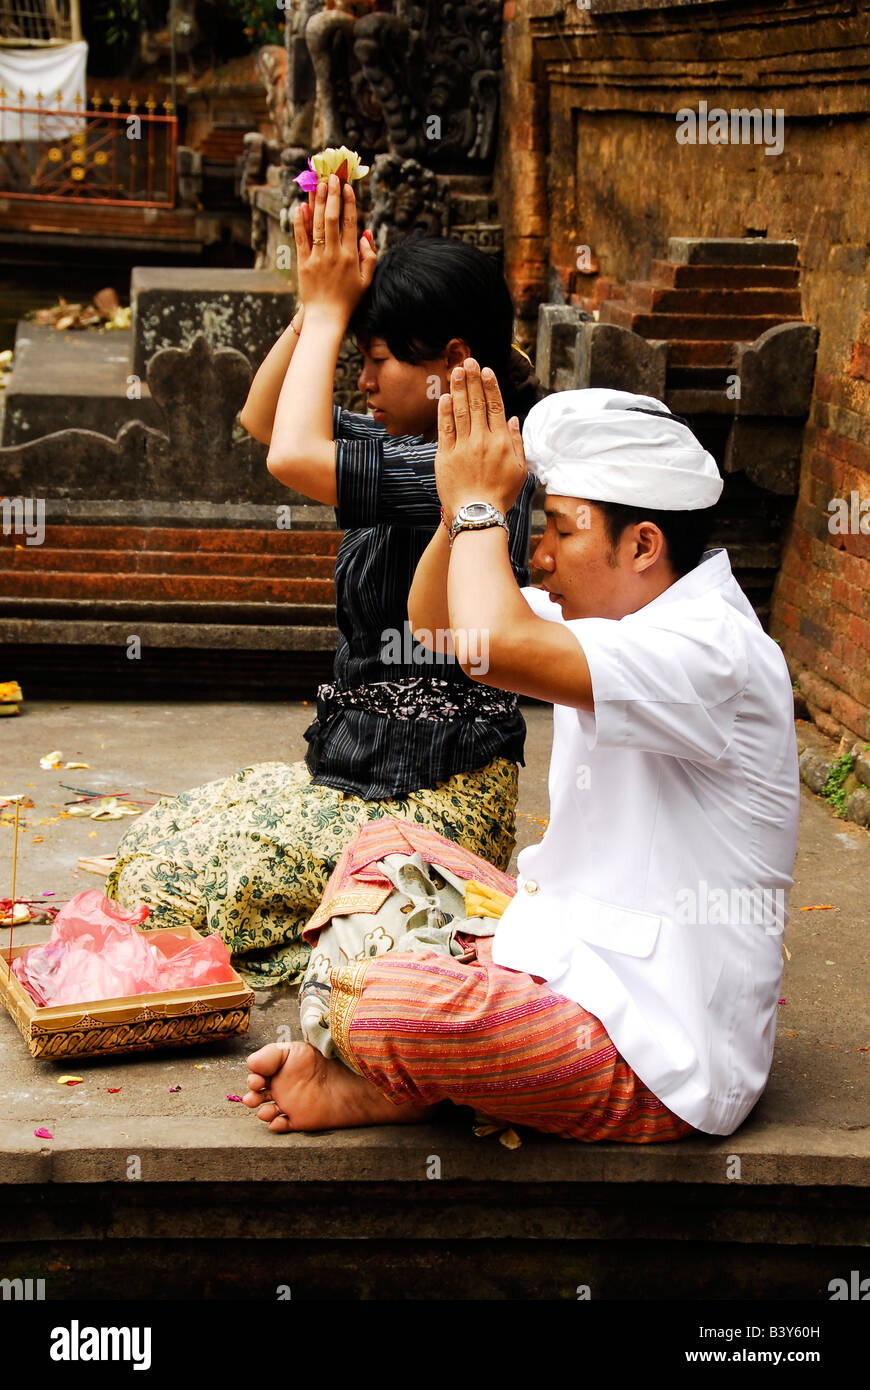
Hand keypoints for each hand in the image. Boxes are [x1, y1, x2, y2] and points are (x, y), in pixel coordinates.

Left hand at [294, 174, 376, 323]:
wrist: (326, 318)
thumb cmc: (349, 300)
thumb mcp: (367, 280)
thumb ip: (370, 256)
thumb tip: (366, 233)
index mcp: (351, 256)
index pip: (350, 223)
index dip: (349, 202)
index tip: (348, 186)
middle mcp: (334, 254)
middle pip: (332, 218)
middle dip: (332, 195)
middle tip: (331, 178)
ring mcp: (317, 258)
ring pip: (316, 224)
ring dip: (316, 202)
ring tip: (318, 184)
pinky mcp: (303, 263)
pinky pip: (301, 238)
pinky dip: (299, 221)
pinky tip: (299, 206)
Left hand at [435, 358, 527, 525]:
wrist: (478, 514)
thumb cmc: (501, 495)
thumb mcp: (520, 470)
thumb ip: (517, 442)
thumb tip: (514, 419)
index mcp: (502, 441)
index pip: (495, 406)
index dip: (490, 386)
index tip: (486, 371)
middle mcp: (482, 440)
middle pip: (476, 403)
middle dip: (472, 379)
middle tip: (468, 361)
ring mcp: (463, 447)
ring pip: (460, 411)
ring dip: (458, 388)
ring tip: (456, 370)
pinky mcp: (446, 456)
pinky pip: (445, 429)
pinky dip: (444, 412)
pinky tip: (445, 397)